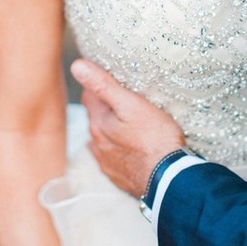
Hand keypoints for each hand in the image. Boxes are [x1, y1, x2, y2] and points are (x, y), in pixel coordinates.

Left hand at [71, 58, 184, 196]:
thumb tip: (77, 66)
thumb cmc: (154, 138)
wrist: (169, 180)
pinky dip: (117, 148)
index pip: (88, 94)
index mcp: (98, 123)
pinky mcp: (119, 176)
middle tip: (124, 97)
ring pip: (103, 137)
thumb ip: (103, 85)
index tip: (110, 76)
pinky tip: (128, 147)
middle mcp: (97, 143)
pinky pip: (112, 157)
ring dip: (111, 128)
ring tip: (128, 121)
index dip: (98, 83)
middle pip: (96, 116)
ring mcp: (107, 161)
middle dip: (105, 106)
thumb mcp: (131, 104)